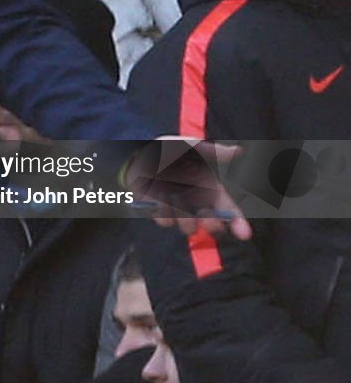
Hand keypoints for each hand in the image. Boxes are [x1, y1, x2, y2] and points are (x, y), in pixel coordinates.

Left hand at [126, 138, 251, 239]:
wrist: (137, 154)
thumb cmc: (167, 150)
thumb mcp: (191, 147)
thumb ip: (215, 152)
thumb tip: (240, 150)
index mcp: (209, 188)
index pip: (228, 210)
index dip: (238, 223)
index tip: (245, 235)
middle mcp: (196, 202)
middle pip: (212, 225)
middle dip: (212, 225)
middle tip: (206, 217)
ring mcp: (178, 210)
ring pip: (189, 227)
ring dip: (183, 214)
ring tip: (173, 194)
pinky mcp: (160, 213)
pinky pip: (166, 221)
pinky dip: (162, 211)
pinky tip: (157, 196)